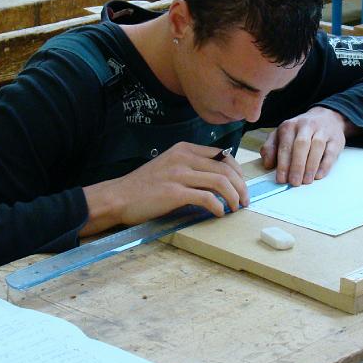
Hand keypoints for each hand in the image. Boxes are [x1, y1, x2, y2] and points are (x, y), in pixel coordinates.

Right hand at [80, 142, 247, 235]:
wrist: (118, 196)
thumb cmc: (144, 185)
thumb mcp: (170, 166)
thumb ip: (192, 167)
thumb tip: (219, 179)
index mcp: (184, 149)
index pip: (223, 155)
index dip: (238, 172)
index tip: (242, 186)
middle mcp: (183, 157)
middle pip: (226, 169)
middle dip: (241, 187)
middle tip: (244, 201)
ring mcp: (179, 174)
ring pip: (220, 182)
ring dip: (234, 197)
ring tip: (235, 208)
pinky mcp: (174, 192)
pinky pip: (206, 198)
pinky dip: (218, 206)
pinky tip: (219, 213)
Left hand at [260, 106, 352, 186]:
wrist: (326, 117)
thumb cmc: (300, 131)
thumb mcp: (281, 134)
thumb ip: (270, 148)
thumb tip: (268, 164)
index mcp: (289, 126)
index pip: (285, 145)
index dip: (283, 164)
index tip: (281, 179)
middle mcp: (306, 126)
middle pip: (301, 145)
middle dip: (297, 165)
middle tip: (294, 182)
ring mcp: (322, 131)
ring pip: (317, 146)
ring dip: (310, 166)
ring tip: (306, 181)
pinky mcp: (336, 138)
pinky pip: (331, 151)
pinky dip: (325, 164)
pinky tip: (319, 175)